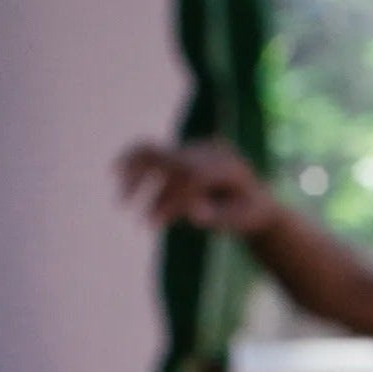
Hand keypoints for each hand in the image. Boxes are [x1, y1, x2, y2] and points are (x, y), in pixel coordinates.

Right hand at [115, 139, 278, 236]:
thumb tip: (192, 212)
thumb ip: (219, 217)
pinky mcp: (183, 151)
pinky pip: (152, 152)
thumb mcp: (241, 221)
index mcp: (227, 167)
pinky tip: (116, 174)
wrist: (257, 198)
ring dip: (132, 171)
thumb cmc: (249, 214)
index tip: (149, 223)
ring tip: (120, 200)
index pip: (191, 177)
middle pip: (169, 159)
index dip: (168, 198)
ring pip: (154, 151)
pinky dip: (133, 162)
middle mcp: (208, 152)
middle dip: (143, 182)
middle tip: (122, 206)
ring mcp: (194, 148)